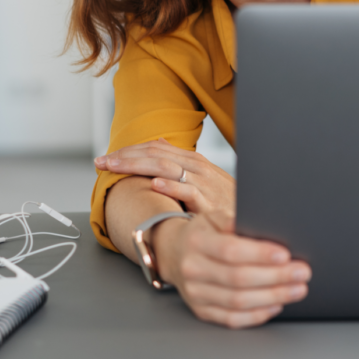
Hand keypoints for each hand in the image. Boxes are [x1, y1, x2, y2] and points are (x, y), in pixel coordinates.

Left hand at [95, 138, 234, 214]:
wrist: (258, 216)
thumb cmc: (226, 201)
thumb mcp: (204, 177)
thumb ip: (181, 161)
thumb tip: (160, 143)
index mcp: (192, 160)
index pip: (154, 149)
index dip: (127, 152)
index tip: (105, 158)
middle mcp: (196, 166)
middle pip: (154, 154)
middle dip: (124, 157)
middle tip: (101, 161)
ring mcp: (204, 182)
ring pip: (165, 167)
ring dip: (136, 165)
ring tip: (114, 168)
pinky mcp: (210, 201)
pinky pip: (188, 190)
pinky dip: (170, 185)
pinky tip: (153, 184)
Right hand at [154, 208, 311, 328]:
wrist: (174, 253)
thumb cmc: (203, 233)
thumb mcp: (214, 218)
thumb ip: (235, 221)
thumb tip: (264, 228)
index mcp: (196, 241)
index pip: (230, 250)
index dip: (259, 254)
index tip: (286, 255)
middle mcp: (193, 269)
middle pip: (238, 278)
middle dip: (275, 277)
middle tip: (302, 272)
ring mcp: (195, 293)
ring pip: (238, 301)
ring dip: (273, 296)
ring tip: (297, 289)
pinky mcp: (201, 311)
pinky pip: (233, 318)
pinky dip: (258, 314)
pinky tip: (276, 305)